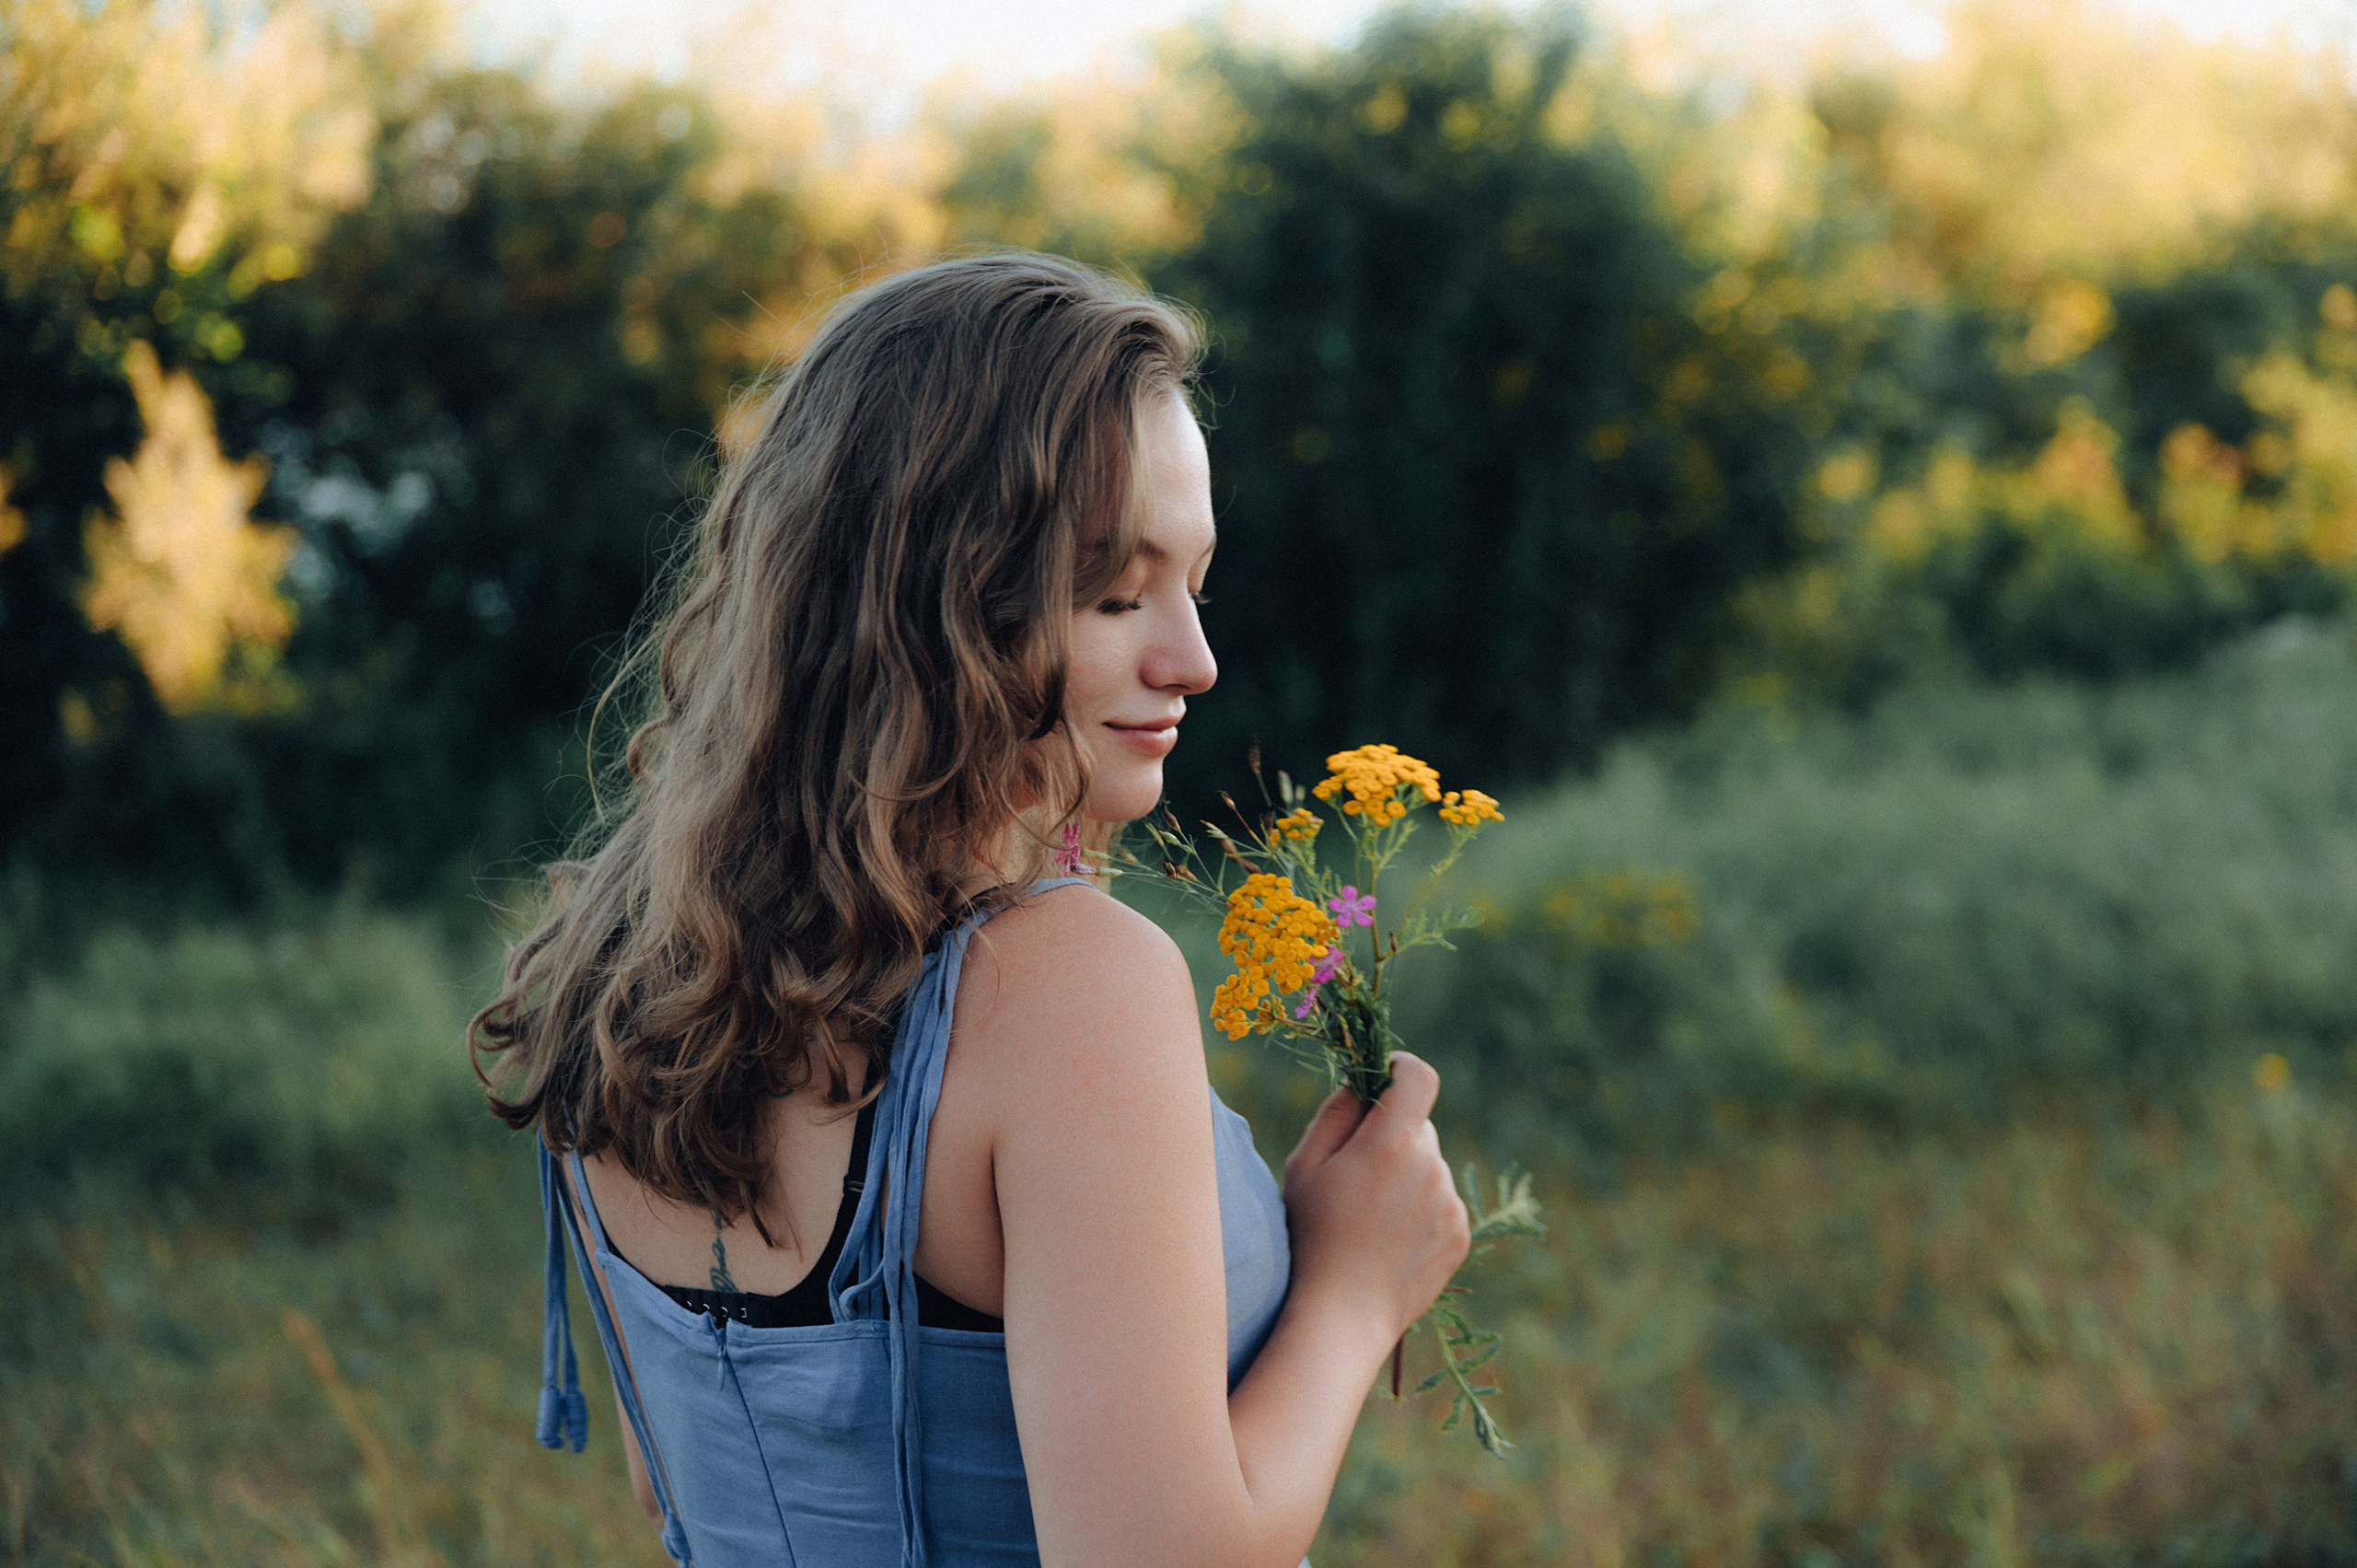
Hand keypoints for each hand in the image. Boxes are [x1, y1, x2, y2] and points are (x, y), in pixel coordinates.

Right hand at [1279, 1052, 1470, 1343]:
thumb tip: (1363, 1085)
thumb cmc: (1312, 1235)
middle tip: (1356, 1175)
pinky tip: (1389, 1241)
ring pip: (1429, 1166)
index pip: (1418, 1077)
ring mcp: (1449, 1202)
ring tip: (1370, 1219)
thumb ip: (1335, 1113)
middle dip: (1391, 1136)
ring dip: (1406, 1176)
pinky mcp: (1460, 1232)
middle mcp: (1430, 1166)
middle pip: (1418, 1126)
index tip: (1384, 1078)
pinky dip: (1420, 1209)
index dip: (1401, 1068)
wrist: (1343, 1314)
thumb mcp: (1304, 1166)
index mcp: (1391, 1142)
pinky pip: (1441, 1201)